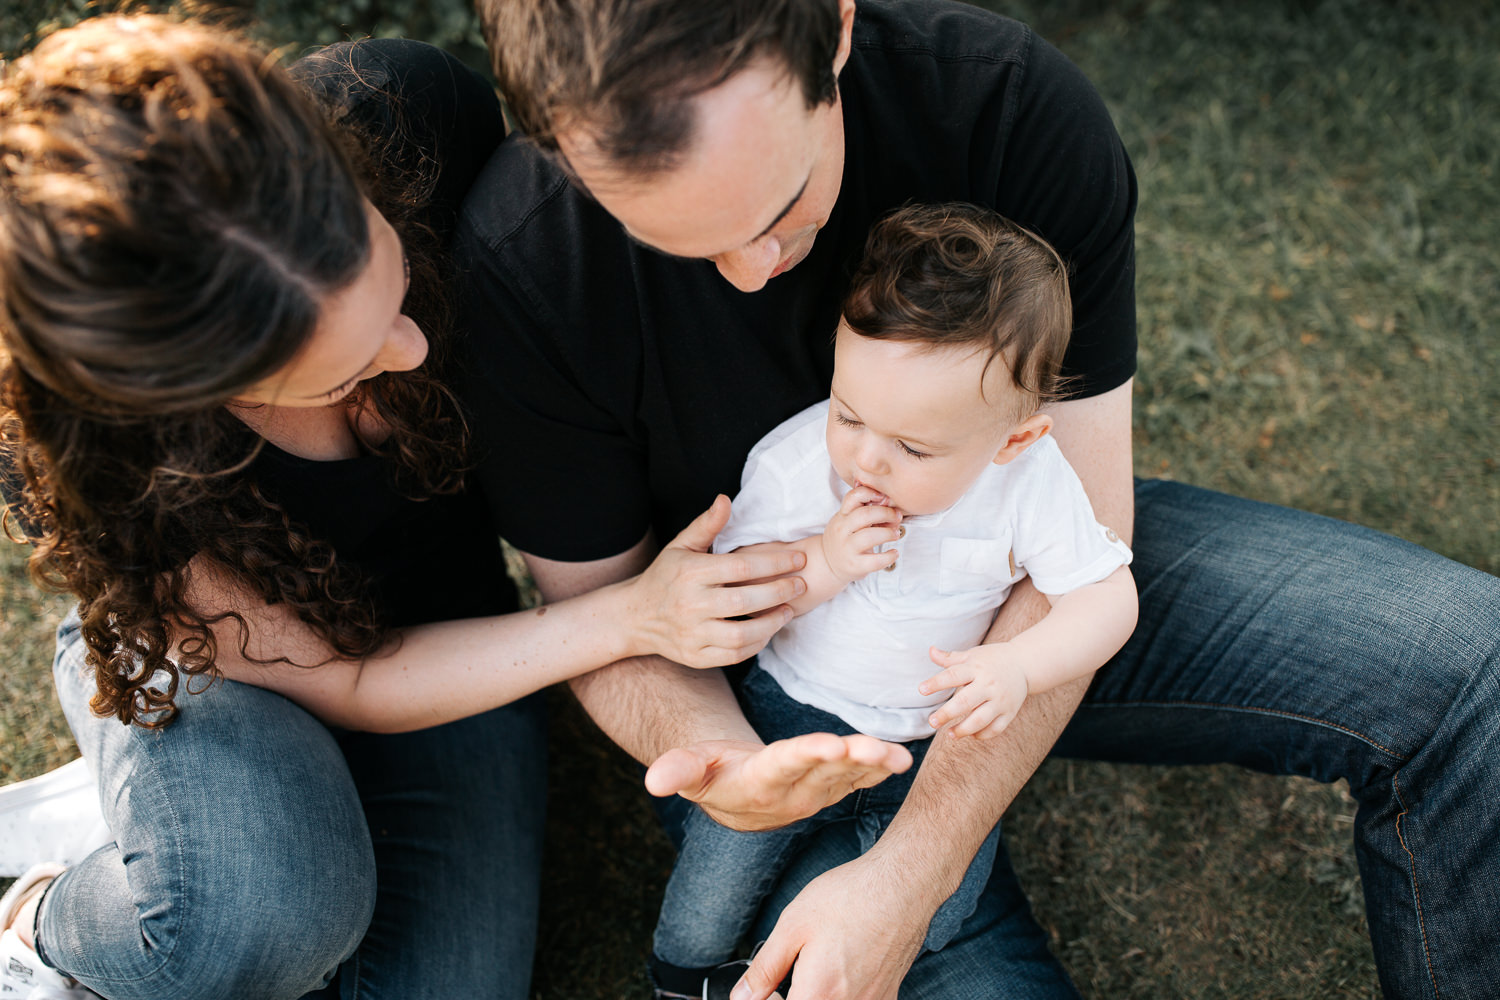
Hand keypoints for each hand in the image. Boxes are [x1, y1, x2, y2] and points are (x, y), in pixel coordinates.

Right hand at [629, 495, 807, 666]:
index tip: (798, 559)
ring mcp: (691, 633)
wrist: (635, 616)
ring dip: (772, 623)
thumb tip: (725, 499)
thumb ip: (706, 525)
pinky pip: (733, 655)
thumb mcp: (681, 546)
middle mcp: (690, 604)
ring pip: (741, 634)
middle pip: (745, 600)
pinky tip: (768, 631)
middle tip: (801, 584)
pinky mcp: (695, 656)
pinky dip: (756, 644)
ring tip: (788, 610)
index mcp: (690, 573)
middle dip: (780, 592)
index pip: (742, 567)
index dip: (775, 563)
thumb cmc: (666, 576)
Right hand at [644, 733, 911, 831]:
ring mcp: (815, 794)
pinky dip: (880, 768)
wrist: (735, 796)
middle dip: (851, 760)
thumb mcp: (690, 769)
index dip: (806, 755)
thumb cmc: (711, 771)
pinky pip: (859, 779)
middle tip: (875, 750)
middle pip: (824, 773)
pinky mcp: (832, 789)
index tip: (830, 745)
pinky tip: (902, 757)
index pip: (784, 765)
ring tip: (900, 757)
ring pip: (848, 778)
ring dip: (874, 766)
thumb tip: (652, 779)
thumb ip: (678, 771)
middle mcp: (791, 793)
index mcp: (758, 784)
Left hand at [732, 850, 936, 999]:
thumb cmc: (850, 898)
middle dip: (793, 998)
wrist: (903, 884)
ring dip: (817, 995)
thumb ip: (765, 969)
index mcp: (818, 994)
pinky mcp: (887, 996)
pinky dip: (842, 994)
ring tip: (815, 970)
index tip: (766, 990)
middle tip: (789, 977)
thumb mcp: (793, 926)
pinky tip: (841, 969)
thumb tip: (742, 997)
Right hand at [821, 485, 900, 582]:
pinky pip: (875, 561)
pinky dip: (889, 556)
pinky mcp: (855, 565)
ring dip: (888, 533)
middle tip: (897, 517)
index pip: (853, 496)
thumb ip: (864, 509)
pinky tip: (894, 553)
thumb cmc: (845, 538)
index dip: (871, 493)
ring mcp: (847, 549)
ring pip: (870, 536)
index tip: (884, 498)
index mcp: (842, 515)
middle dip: (886, 513)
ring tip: (895, 534)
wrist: (829, 563)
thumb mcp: (847, 520)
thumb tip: (888, 500)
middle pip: (865, 515)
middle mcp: (842, 530)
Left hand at [919, 644, 1029, 737]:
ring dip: (963, 729)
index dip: (936, 683)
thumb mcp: (972, 655)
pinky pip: (995, 728)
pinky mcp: (1009, 712)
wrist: (1024, 663)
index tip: (921, 690)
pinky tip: (969, 735)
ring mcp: (1000, 700)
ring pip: (981, 719)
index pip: (953, 675)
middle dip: (947, 713)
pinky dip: (982, 735)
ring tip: (949, 734)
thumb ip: (950, 658)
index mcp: (977, 668)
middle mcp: (989, 684)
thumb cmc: (992, 659)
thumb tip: (930, 651)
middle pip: (965, 702)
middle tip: (932, 722)